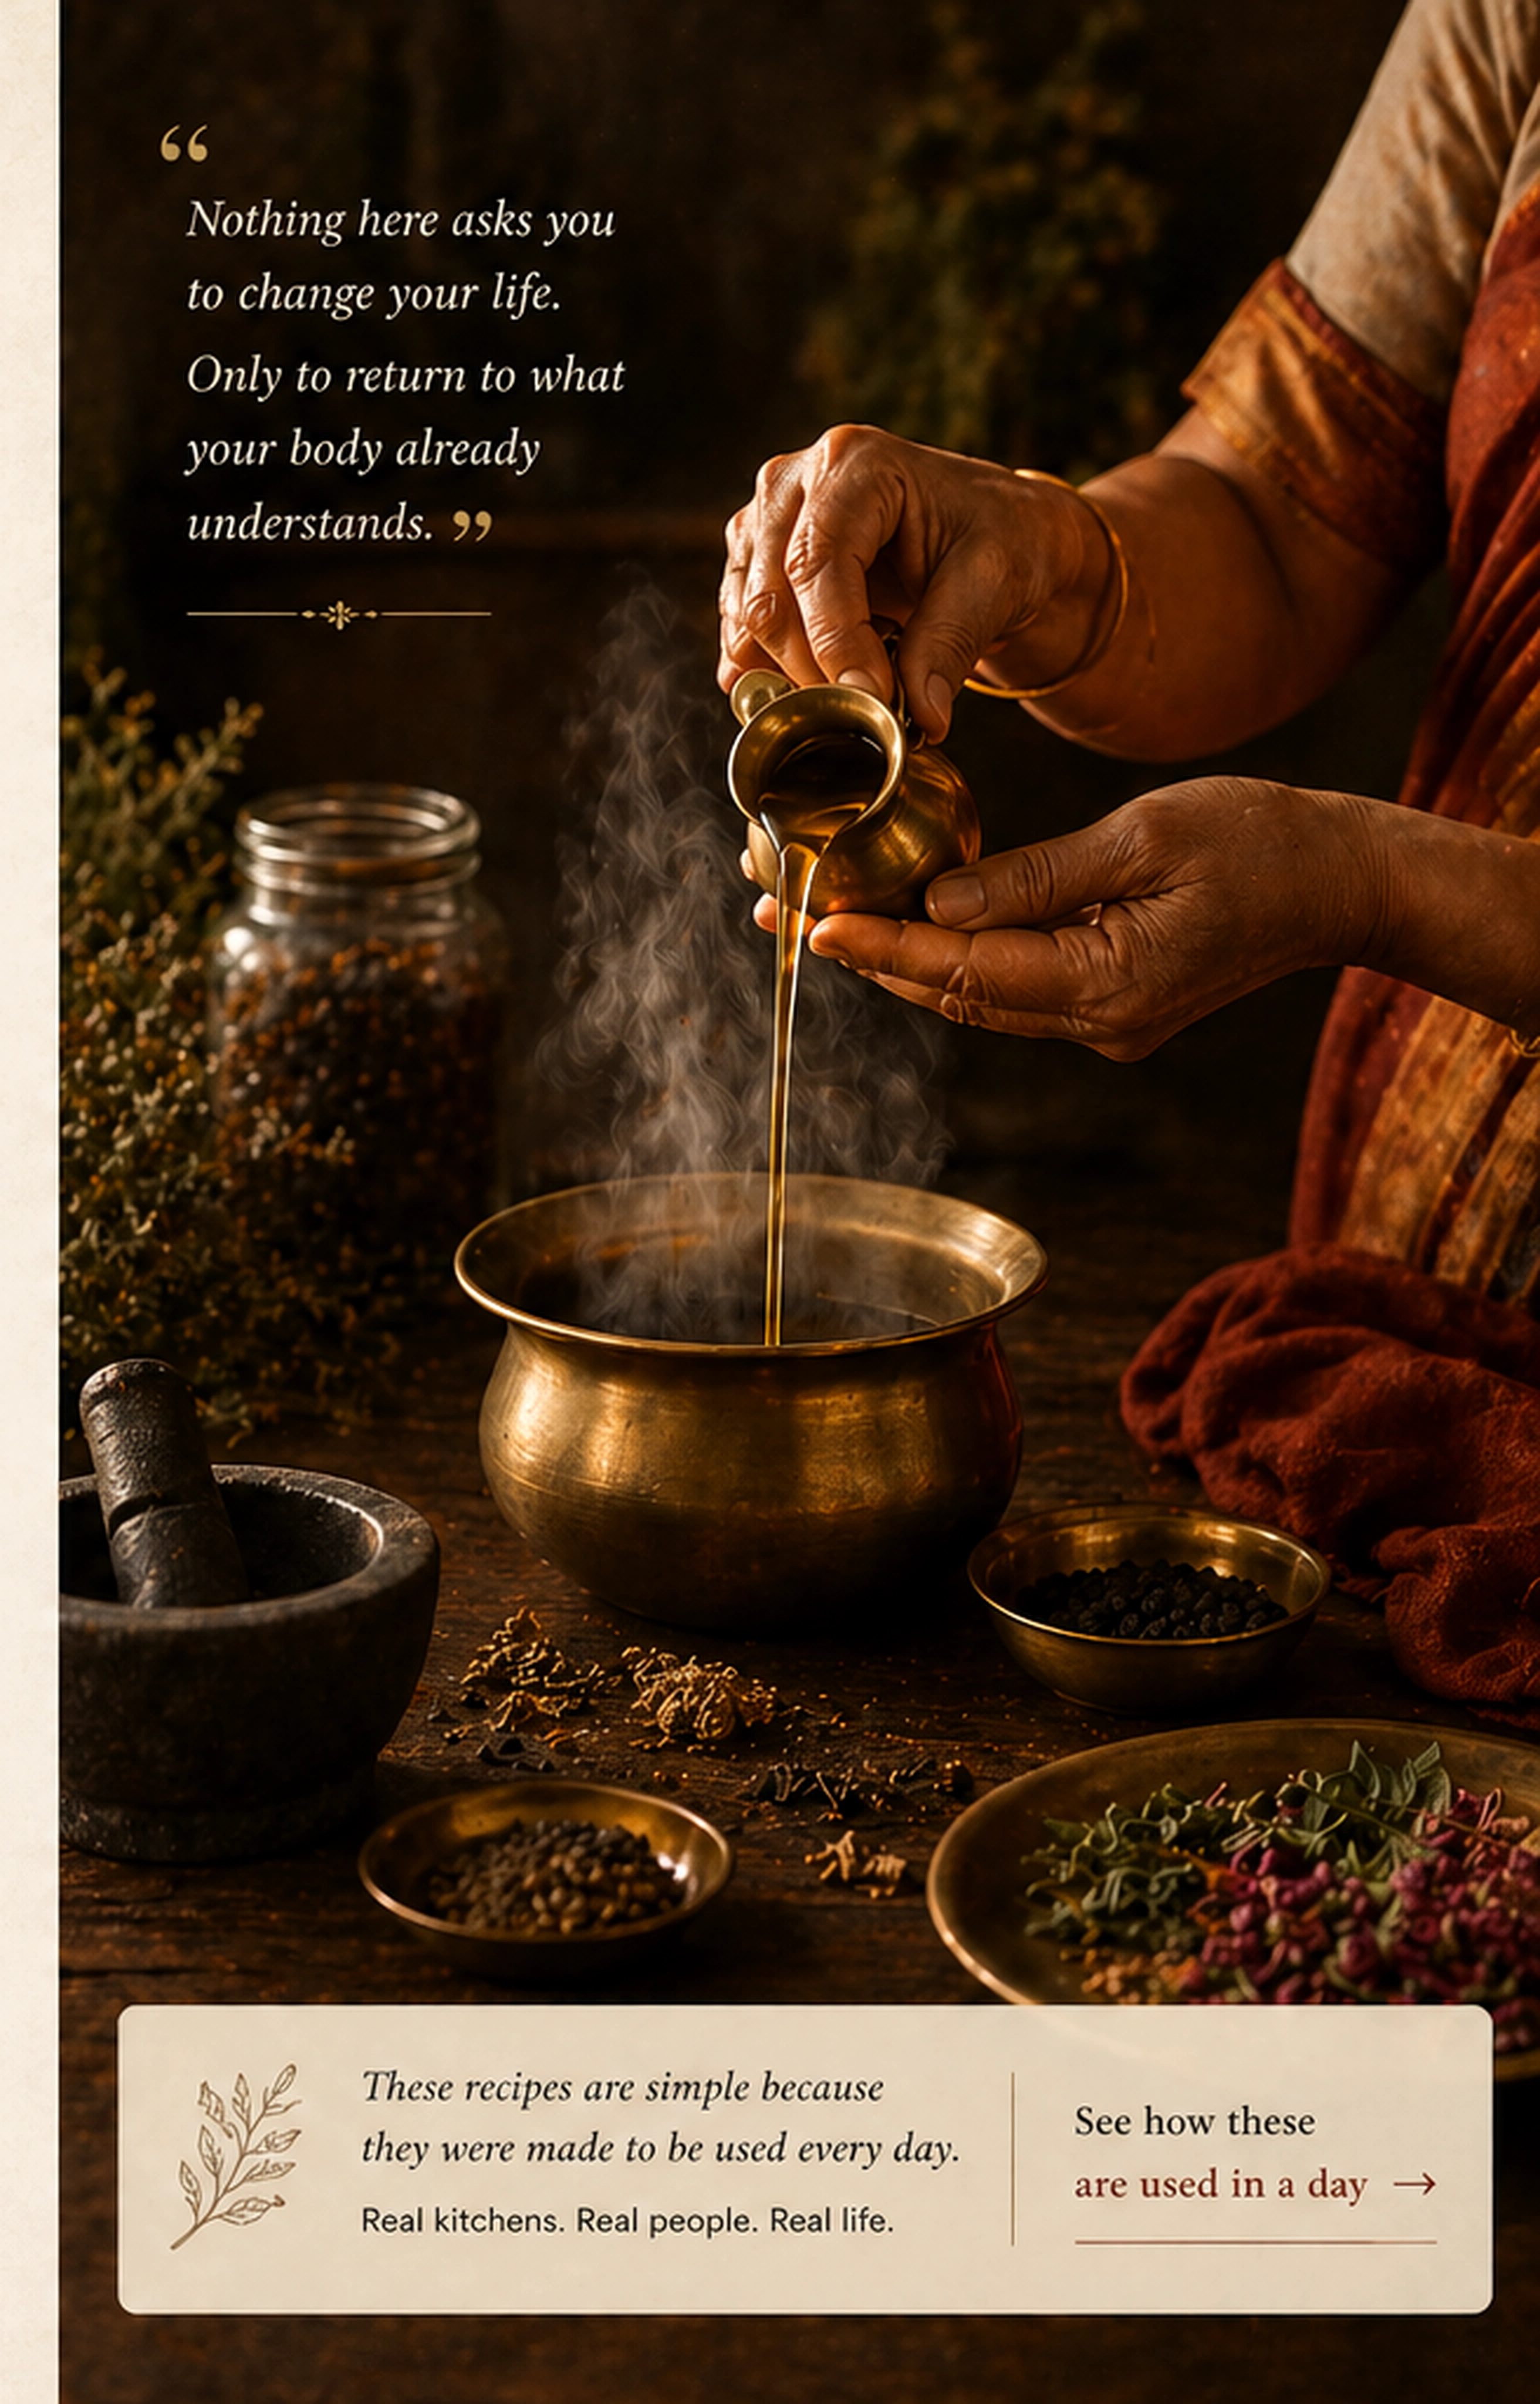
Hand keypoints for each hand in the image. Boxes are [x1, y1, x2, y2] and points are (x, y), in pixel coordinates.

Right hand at [718, 424, 1093, 739]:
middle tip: (863, 715)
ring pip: (746, 617)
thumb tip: (921, 715)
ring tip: (849, 699)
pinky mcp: (758, 563)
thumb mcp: (994, 583)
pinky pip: (742, 631)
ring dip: (788, 674)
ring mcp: (768, 521)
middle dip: (812, 668)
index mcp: (857, 462)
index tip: (871, 700)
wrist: (998, 537)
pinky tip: (814, 692)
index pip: (818, 559)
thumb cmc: (1002, 538)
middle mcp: (796, 480)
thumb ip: (949, 644)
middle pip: (769, 593)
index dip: (836, 641)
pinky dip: (771, 672)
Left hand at [801, 779, 1382, 1058]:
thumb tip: (938, 903)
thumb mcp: (1144, 839)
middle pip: (956, 995)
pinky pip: (1013, 986)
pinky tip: (908, 925)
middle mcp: (1096, 1025)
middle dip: (869, 957)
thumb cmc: (1260, 843)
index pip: (964, 972)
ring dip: (902, 962)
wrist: (1341, 884)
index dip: (881, 949)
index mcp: (1106, 987)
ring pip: (978, 996)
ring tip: (822, 919)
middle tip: (783, 916)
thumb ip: (1037, 877)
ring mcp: (1104, 1024)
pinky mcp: (1112, 1007)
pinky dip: (956, 959)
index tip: (811, 925)